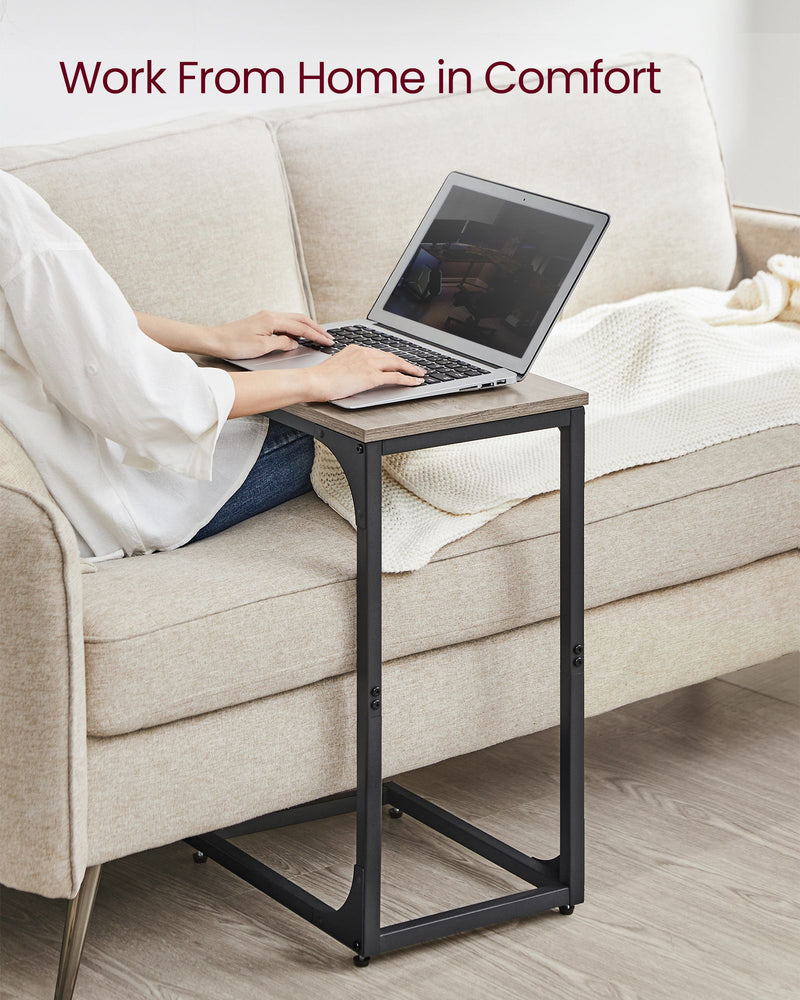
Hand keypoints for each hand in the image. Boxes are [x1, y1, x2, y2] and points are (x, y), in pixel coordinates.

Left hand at [207, 310, 332, 359]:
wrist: (215, 339)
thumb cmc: (234, 344)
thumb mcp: (262, 347)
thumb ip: (282, 343)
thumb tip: (294, 342)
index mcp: (272, 320)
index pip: (301, 327)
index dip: (316, 335)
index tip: (328, 341)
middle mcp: (271, 315)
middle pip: (300, 319)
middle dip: (316, 328)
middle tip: (328, 337)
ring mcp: (266, 317)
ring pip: (294, 319)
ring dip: (307, 327)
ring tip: (318, 336)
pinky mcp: (262, 322)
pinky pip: (285, 322)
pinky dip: (297, 328)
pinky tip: (299, 336)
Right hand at [307, 344, 426, 400]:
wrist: (314, 381)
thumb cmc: (320, 378)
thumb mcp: (337, 366)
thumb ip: (349, 366)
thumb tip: (354, 374)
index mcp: (356, 349)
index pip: (380, 353)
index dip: (392, 358)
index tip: (399, 362)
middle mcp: (364, 353)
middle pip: (392, 356)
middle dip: (406, 362)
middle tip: (417, 368)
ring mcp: (369, 364)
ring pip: (397, 364)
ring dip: (411, 369)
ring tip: (420, 374)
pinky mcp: (371, 376)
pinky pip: (396, 377)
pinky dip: (408, 379)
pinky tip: (415, 382)